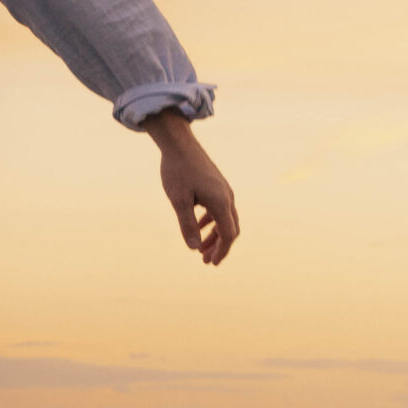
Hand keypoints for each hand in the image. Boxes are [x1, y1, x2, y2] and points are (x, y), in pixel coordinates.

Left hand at [145, 110, 238, 264]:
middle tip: (206, 260)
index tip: (212, 263)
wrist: (178, 143)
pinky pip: (218, 208)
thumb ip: (187, 224)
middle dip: (219, 246)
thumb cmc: (177, 171)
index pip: (228, 234)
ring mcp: (223, 190)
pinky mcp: (216, 184)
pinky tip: (197, 225)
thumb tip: (194, 248)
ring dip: (214, 235)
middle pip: (230, 229)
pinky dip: (210, 221)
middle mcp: (227, 197)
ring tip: (200, 248)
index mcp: (221, 202)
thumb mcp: (178, 200)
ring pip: (224, 219)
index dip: (221, 251)